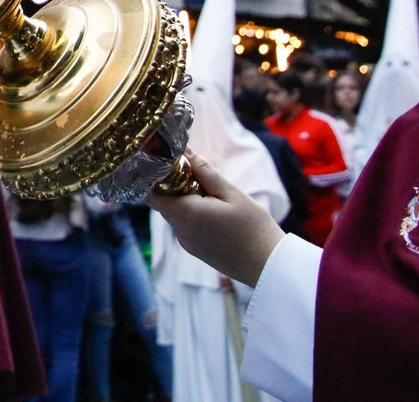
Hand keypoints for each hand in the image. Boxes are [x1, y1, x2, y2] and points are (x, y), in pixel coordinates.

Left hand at [145, 153, 284, 287]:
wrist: (268, 265)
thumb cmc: (252, 227)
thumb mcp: (231, 193)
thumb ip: (205, 172)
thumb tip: (186, 153)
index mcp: (184, 214)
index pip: (150, 193)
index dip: (154, 177)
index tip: (169, 164)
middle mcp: (180, 230)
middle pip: (164, 202)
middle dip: (175, 185)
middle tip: (198, 173)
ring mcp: (187, 243)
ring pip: (176, 213)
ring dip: (186, 199)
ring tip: (212, 193)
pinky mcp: (196, 250)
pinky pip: (186, 225)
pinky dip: (193, 214)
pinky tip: (215, 210)